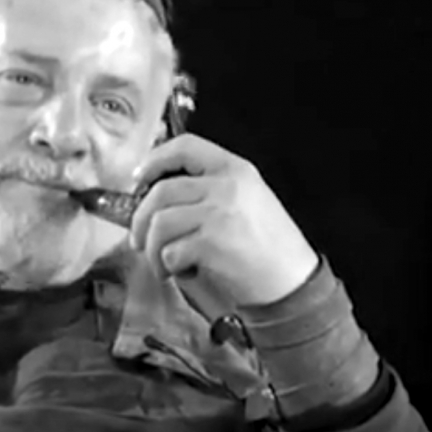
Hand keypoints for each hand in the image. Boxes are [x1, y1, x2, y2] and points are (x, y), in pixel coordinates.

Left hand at [128, 132, 319, 305]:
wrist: (293, 284)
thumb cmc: (267, 247)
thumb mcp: (247, 200)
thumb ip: (208, 189)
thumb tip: (153, 195)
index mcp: (235, 168)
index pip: (185, 147)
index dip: (155, 160)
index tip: (138, 178)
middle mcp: (227, 185)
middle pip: (161, 191)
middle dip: (140, 219)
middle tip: (137, 240)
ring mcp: (219, 213)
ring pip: (160, 223)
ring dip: (152, 249)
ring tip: (161, 263)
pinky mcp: (212, 243)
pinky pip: (170, 251)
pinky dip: (169, 266)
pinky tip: (182, 272)